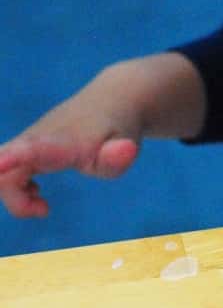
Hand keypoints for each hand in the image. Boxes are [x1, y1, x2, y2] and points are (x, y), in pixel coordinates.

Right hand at [0, 67, 142, 218]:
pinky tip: (36, 194)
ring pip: (3, 169)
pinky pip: (6, 169)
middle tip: (44, 208)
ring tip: (43, 206)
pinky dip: (16, 189)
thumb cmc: (118, 128)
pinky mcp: (26, 143)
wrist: (112, 99)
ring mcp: (30, 138)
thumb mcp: (125, 147)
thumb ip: (119, 157)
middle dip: (14, 195)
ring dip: (16, 196)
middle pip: (7, 166)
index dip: (14, 158)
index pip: (36, 148)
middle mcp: (40, 136)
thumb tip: (125, 151)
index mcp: (66, 140)